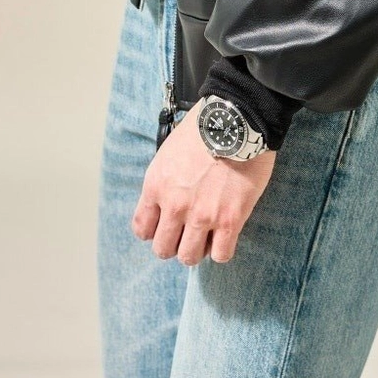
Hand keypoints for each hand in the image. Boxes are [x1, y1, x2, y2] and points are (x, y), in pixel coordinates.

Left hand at [132, 105, 276, 264]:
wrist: (235, 120)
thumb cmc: (202, 130)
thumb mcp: (168, 153)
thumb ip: (164, 182)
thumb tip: (167, 200)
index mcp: (156, 187)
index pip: (142, 229)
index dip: (154, 231)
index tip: (165, 226)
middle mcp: (174, 206)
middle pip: (163, 249)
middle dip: (173, 244)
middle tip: (186, 234)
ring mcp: (202, 216)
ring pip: (189, 257)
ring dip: (196, 250)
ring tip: (206, 237)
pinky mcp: (230, 220)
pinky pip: (221, 255)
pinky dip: (221, 250)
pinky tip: (225, 235)